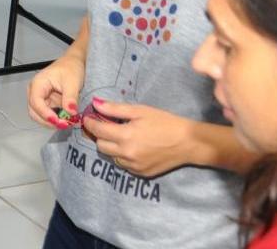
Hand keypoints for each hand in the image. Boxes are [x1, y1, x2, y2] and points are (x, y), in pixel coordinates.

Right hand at [27, 51, 85, 128]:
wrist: (74, 63)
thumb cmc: (71, 68)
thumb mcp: (72, 82)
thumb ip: (71, 98)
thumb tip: (71, 113)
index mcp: (37, 84)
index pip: (36, 103)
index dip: (45, 114)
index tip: (59, 122)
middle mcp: (35, 92)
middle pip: (35, 112)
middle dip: (48, 121)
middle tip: (65, 125)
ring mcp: (40, 98)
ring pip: (40, 116)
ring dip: (52, 122)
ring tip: (68, 123)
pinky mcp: (47, 103)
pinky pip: (48, 115)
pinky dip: (57, 119)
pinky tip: (67, 120)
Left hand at [80, 98, 195, 177]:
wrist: (189, 142)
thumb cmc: (165, 122)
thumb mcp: (140, 111)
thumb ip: (115, 109)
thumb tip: (95, 103)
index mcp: (125, 136)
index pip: (97, 131)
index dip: (90, 123)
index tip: (88, 118)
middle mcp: (127, 154)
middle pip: (101, 146)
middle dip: (101, 136)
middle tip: (108, 127)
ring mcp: (134, 166)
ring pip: (112, 157)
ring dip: (112, 147)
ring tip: (124, 138)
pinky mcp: (141, 173)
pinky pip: (124, 165)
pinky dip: (124, 157)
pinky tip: (134, 148)